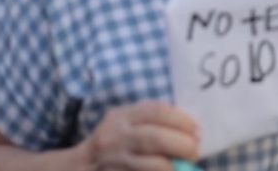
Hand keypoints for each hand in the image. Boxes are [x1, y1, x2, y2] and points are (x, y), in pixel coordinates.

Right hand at [77, 100, 199, 169]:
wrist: (80, 166)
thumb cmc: (114, 140)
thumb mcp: (127, 122)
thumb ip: (153, 121)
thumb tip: (192, 130)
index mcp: (122, 116)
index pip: (156, 111)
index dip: (182, 120)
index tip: (197, 131)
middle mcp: (115, 136)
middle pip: (155, 138)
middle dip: (183, 145)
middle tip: (195, 151)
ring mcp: (114, 160)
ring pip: (153, 165)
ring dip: (174, 166)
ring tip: (184, 166)